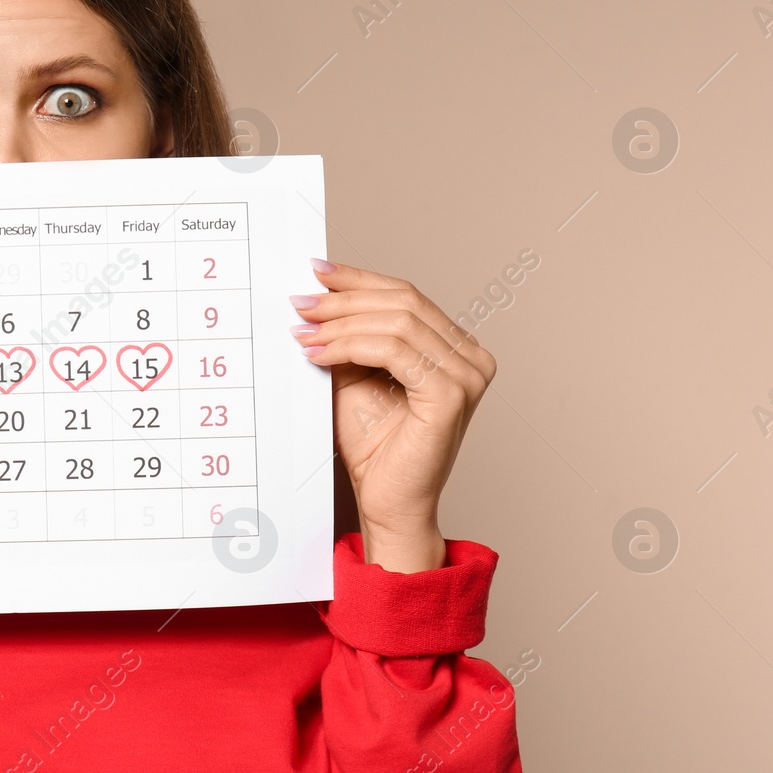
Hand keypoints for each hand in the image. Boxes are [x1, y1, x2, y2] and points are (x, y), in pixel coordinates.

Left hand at [289, 260, 495, 572]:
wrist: (387, 501)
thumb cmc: (375, 446)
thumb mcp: (355, 375)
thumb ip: (348, 337)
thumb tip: (316, 294)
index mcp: (455, 346)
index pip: (405, 295)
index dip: (358, 279)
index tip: (316, 271)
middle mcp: (471, 357)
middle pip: (402, 302)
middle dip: (343, 299)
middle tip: (300, 304)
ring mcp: (467, 375)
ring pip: (397, 322)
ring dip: (341, 323)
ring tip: (303, 332)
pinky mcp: (451, 396)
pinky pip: (395, 351)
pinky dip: (351, 346)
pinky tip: (320, 354)